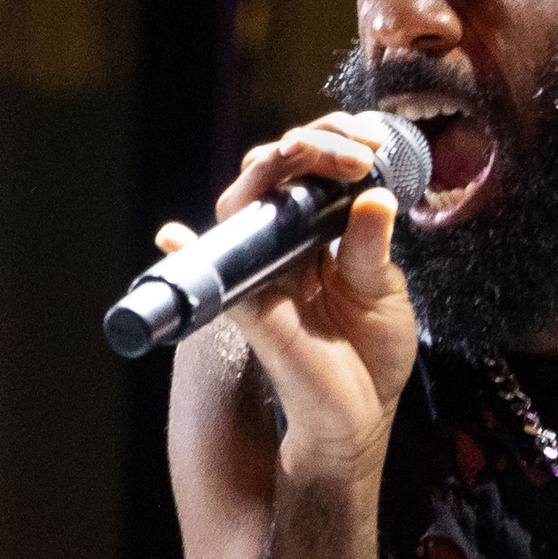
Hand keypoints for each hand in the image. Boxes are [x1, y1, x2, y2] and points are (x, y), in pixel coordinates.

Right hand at [157, 113, 417, 480]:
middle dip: (312, 142)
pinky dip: (189, 251)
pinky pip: (215, 272)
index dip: (334, 142)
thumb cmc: (371, 354)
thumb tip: (373, 196)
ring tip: (311, 151)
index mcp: (314, 233)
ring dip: (274, 164)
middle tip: (356, 152)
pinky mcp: (248, 306)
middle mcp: (282, 243)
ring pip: (244, 201)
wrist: (360, 416)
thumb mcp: (384, 291)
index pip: (308, 168)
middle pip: (272, 170)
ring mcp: (261, 270)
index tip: (373, 145)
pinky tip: (173, 235)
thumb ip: (372, 244)